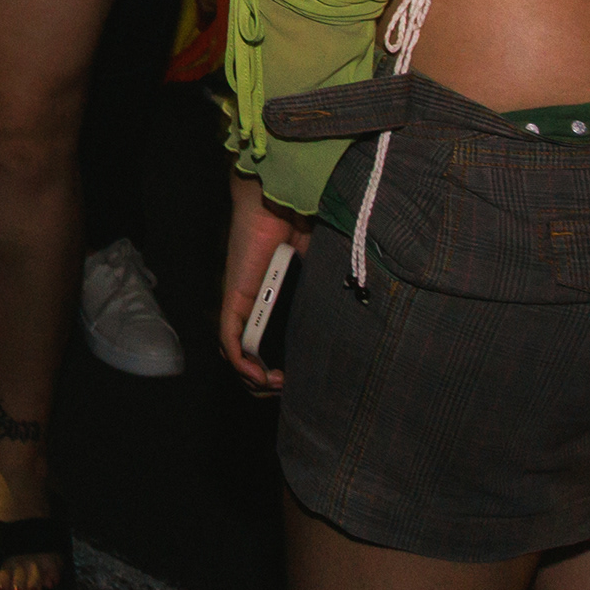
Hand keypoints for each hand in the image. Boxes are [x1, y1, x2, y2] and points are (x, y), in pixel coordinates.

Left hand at [218, 171, 310, 391]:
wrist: (280, 201)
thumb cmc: (303, 229)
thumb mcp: (322, 271)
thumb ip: (328, 293)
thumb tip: (360, 320)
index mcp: (276, 303)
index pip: (270, 346)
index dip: (282, 369)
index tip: (303, 381)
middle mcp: (256, 306)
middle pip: (250, 356)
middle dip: (268, 382)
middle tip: (290, 388)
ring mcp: (243, 303)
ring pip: (236, 353)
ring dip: (255, 377)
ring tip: (277, 384)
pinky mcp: (235, 296)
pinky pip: (229, 338)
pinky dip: (241, 361)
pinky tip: (258, 375)